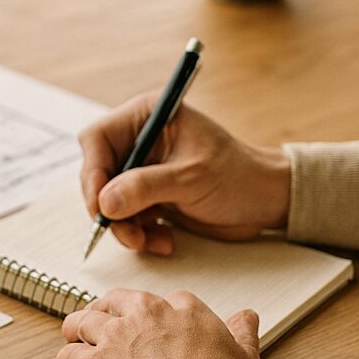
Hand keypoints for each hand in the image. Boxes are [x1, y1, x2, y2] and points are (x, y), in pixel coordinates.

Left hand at [57, 289, 262, 358]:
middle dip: (109, 308)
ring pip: (86, 321)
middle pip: (118, 301)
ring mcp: (115, 339)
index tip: (154, 324)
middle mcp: (145, 316)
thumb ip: (243, 335)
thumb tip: (246, 317)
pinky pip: (69, 356)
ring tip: (74, 333)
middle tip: (104, 318)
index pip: (166, 300)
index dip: (158, 314)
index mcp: (183, 312)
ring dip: (78, 327)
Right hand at [79, 94, 290, 253]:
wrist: (265, 201)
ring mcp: (145, 169)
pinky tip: (163, 241)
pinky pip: (127, 217)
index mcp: (149, 116)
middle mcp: (142, 139)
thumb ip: (146, 187)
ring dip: (125, 227)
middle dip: (109, 208)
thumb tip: (105, 201)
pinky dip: (139, 233)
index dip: (93, 172)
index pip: (98, 139)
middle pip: (99, 172)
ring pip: (110, 200)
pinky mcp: (150, 195)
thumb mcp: (192, 178)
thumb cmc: (239, 176)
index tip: (101, 205)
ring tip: (148, 241)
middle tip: (126, 233)